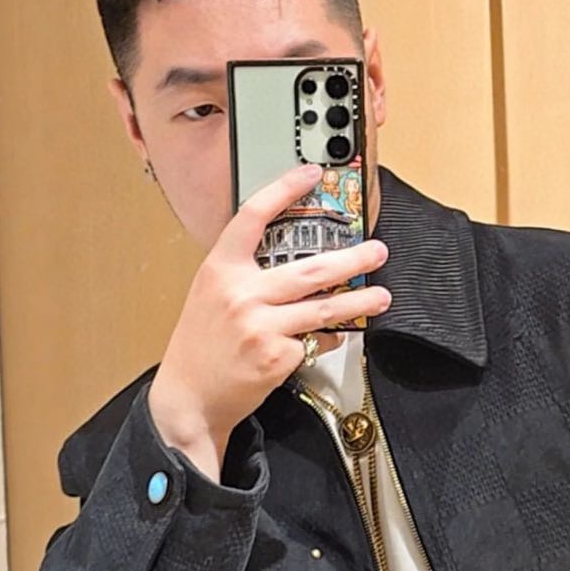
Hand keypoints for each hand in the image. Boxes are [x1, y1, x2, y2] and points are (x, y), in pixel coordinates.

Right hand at [148, 161, 391, 468]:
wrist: (189, 396)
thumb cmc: (201, 345)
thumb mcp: (211, 295)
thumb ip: (245, 274)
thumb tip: (293, 258)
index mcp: (220, 269)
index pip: (253, 216)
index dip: (284, 189)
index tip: (310, 174)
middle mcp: (241, 293)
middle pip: (310, 268)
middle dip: (351, 258)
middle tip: (376, 251)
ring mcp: (260, 326)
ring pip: (324, 307)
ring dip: (359, 300)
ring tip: (381, 296)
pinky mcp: (277, 357)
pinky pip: (317, 341)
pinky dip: (330, 338)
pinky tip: (335, 336)